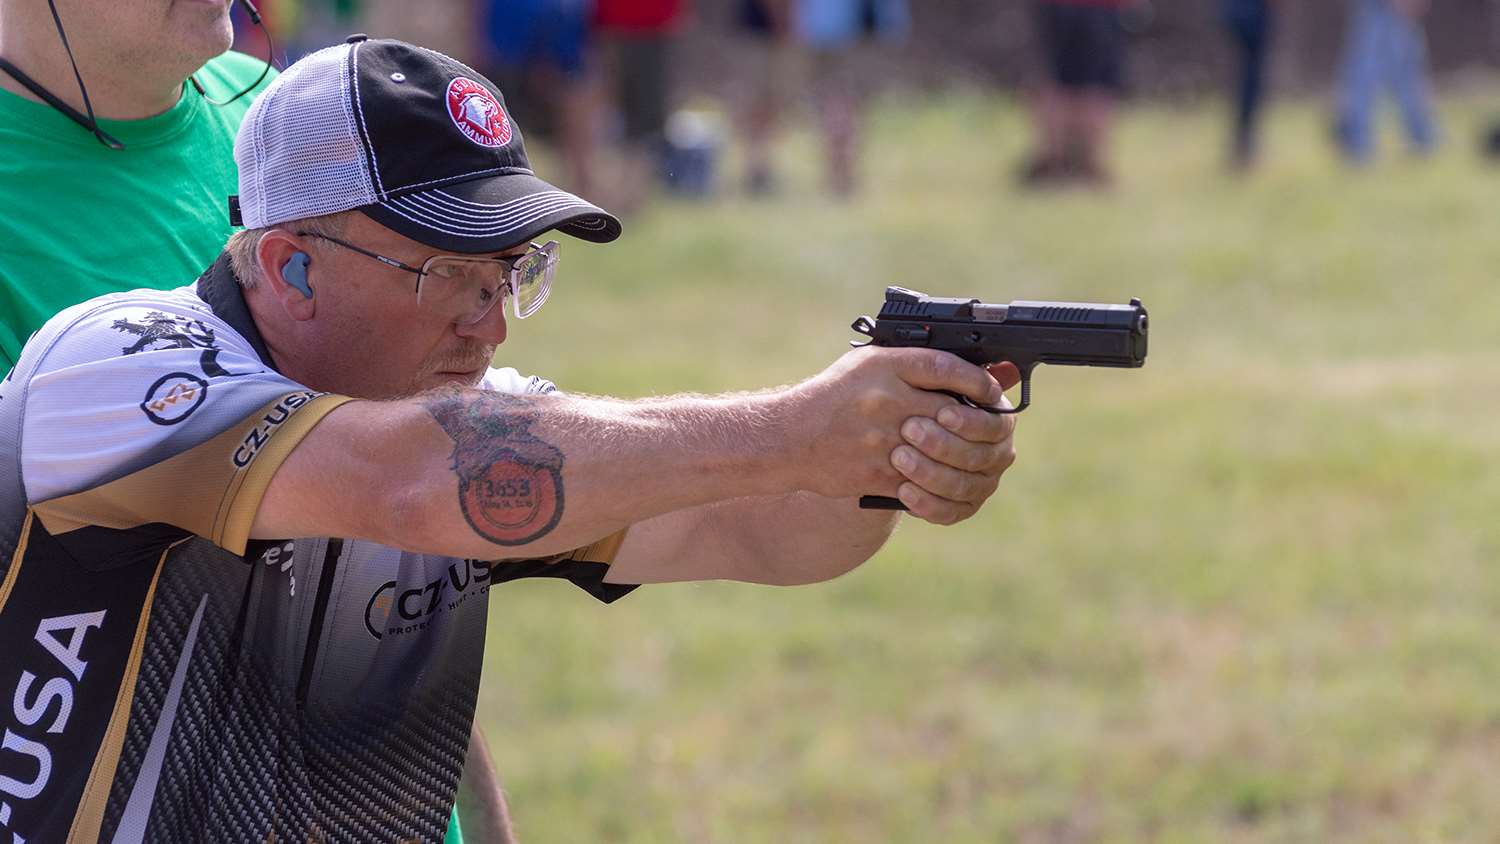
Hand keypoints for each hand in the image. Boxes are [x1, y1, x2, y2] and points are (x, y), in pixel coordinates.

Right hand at [785, 348, 1016, 517]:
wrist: (790, 438)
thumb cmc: (833, 397)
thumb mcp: (871, 363)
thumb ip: (917, 363)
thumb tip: (975, 367)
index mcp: (885, 367)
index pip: (946, 367)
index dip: (978, 380)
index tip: (991, 389)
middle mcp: (885, 400)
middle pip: (952, 412)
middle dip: (977, 422)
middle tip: (989, 425)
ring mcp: (882, 440)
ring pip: (942, 451)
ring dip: (960, 454)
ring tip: (967, 452)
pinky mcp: (877, 472)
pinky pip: (922, 481)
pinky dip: (936, 480)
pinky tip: (942, 474)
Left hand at [889, 362, 1018, 524]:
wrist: (887, 438)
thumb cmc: (910, 398)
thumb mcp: (924, 375)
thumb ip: (954, 370)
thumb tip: (998, 365)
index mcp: (996, 419)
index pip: (995, 424)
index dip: (970, 422)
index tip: (942, 413)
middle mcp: (995, 453)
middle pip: (979, 457)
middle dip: (943, 445)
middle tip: (909, 430)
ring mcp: (981, 483)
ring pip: (963, 486)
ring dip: (930, 473)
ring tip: (899, 457)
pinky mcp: (962, 506)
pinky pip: (950, 512)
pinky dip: (927, 503)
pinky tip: (904, 490)